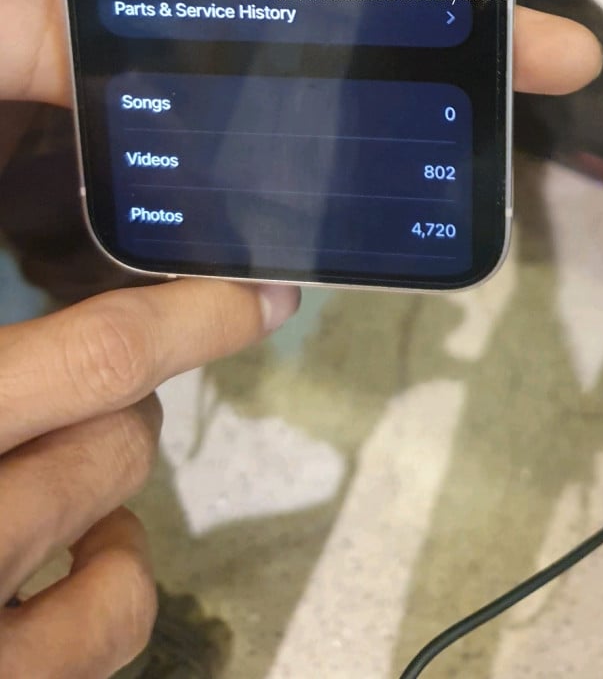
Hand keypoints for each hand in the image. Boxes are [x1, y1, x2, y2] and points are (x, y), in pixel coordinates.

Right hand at [0, 277, 298, 675]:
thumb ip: (11, 362)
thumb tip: (68, 323)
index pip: (101, 359)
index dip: (197, 318)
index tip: (262, 295)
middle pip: (120, 439)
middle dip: (122, 405)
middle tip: (82, 400)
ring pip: (124, 527)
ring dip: (109, 488)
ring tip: (58, 483)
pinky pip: (109, 623)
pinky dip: (106, 578)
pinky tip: (60, 563)